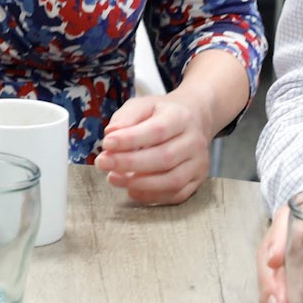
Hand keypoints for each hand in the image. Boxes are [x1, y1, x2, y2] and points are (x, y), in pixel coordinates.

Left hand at [93, 93, 212, 204]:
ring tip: (113, 178)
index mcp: (180, 117)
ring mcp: (199, 163)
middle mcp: (194, 141)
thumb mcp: (142, 105)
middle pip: (164, 157)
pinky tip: (131, 190)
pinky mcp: (198, 180)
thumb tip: (111, 134)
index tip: (107, 144)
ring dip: (139, 183)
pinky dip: (152, 196)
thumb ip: (126, 118)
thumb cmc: (161, 114)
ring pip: (172, 180)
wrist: (192, 120)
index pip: (157, 130)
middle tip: (103, 163)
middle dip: (129, 163)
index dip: (131, 139)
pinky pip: (176, 194)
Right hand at [257, 202, 291, 302]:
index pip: (284, 222)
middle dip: (271, 283)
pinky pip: (276, 292)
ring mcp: (281, 255)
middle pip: (268, 257)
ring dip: (271, 302)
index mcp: (301, 211)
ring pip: (269, 278)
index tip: (275, 260)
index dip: (278, 241)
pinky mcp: (286, 275)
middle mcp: (284, 233)